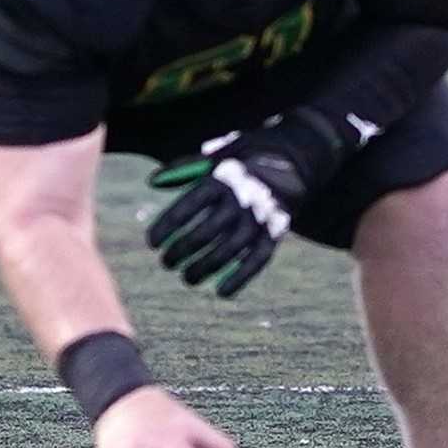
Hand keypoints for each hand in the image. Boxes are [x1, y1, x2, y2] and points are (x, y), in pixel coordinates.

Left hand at [146, 111, 344, 296]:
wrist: (295, 162)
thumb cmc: (243, 160)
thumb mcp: (216, 154)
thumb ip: (185, 166)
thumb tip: (153, 181)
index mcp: (223, 177)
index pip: (189, 204)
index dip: (168, 225)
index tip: (152, 242)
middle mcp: (243, 198)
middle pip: (208, 230)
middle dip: (183, 250)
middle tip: (166, 263)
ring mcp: (262, 217)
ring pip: (231, 248)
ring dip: (207, 267)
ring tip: (187, 278)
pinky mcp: (277, 233)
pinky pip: (258, 259)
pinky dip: (241, 278)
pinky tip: (222, 293)